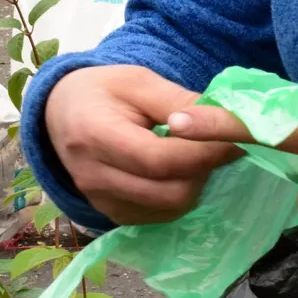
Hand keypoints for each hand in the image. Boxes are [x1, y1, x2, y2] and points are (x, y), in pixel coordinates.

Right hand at [44, 65, 240, 225]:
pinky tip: (178, 170)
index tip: (235, 137)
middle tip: (217, 144)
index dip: (204, 152)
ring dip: (196, 183)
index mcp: (95, 135)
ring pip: (170, 208)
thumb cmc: (103, 91)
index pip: (159, 159)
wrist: (61, 114)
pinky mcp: (113, 215)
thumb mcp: (138, 81)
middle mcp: (93, 177)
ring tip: (195, 153)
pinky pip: (161, 215)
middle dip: (204, 169)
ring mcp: (101, 202)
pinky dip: (180, 194)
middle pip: (169, 192)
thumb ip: (178, 102)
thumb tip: (222, 119)